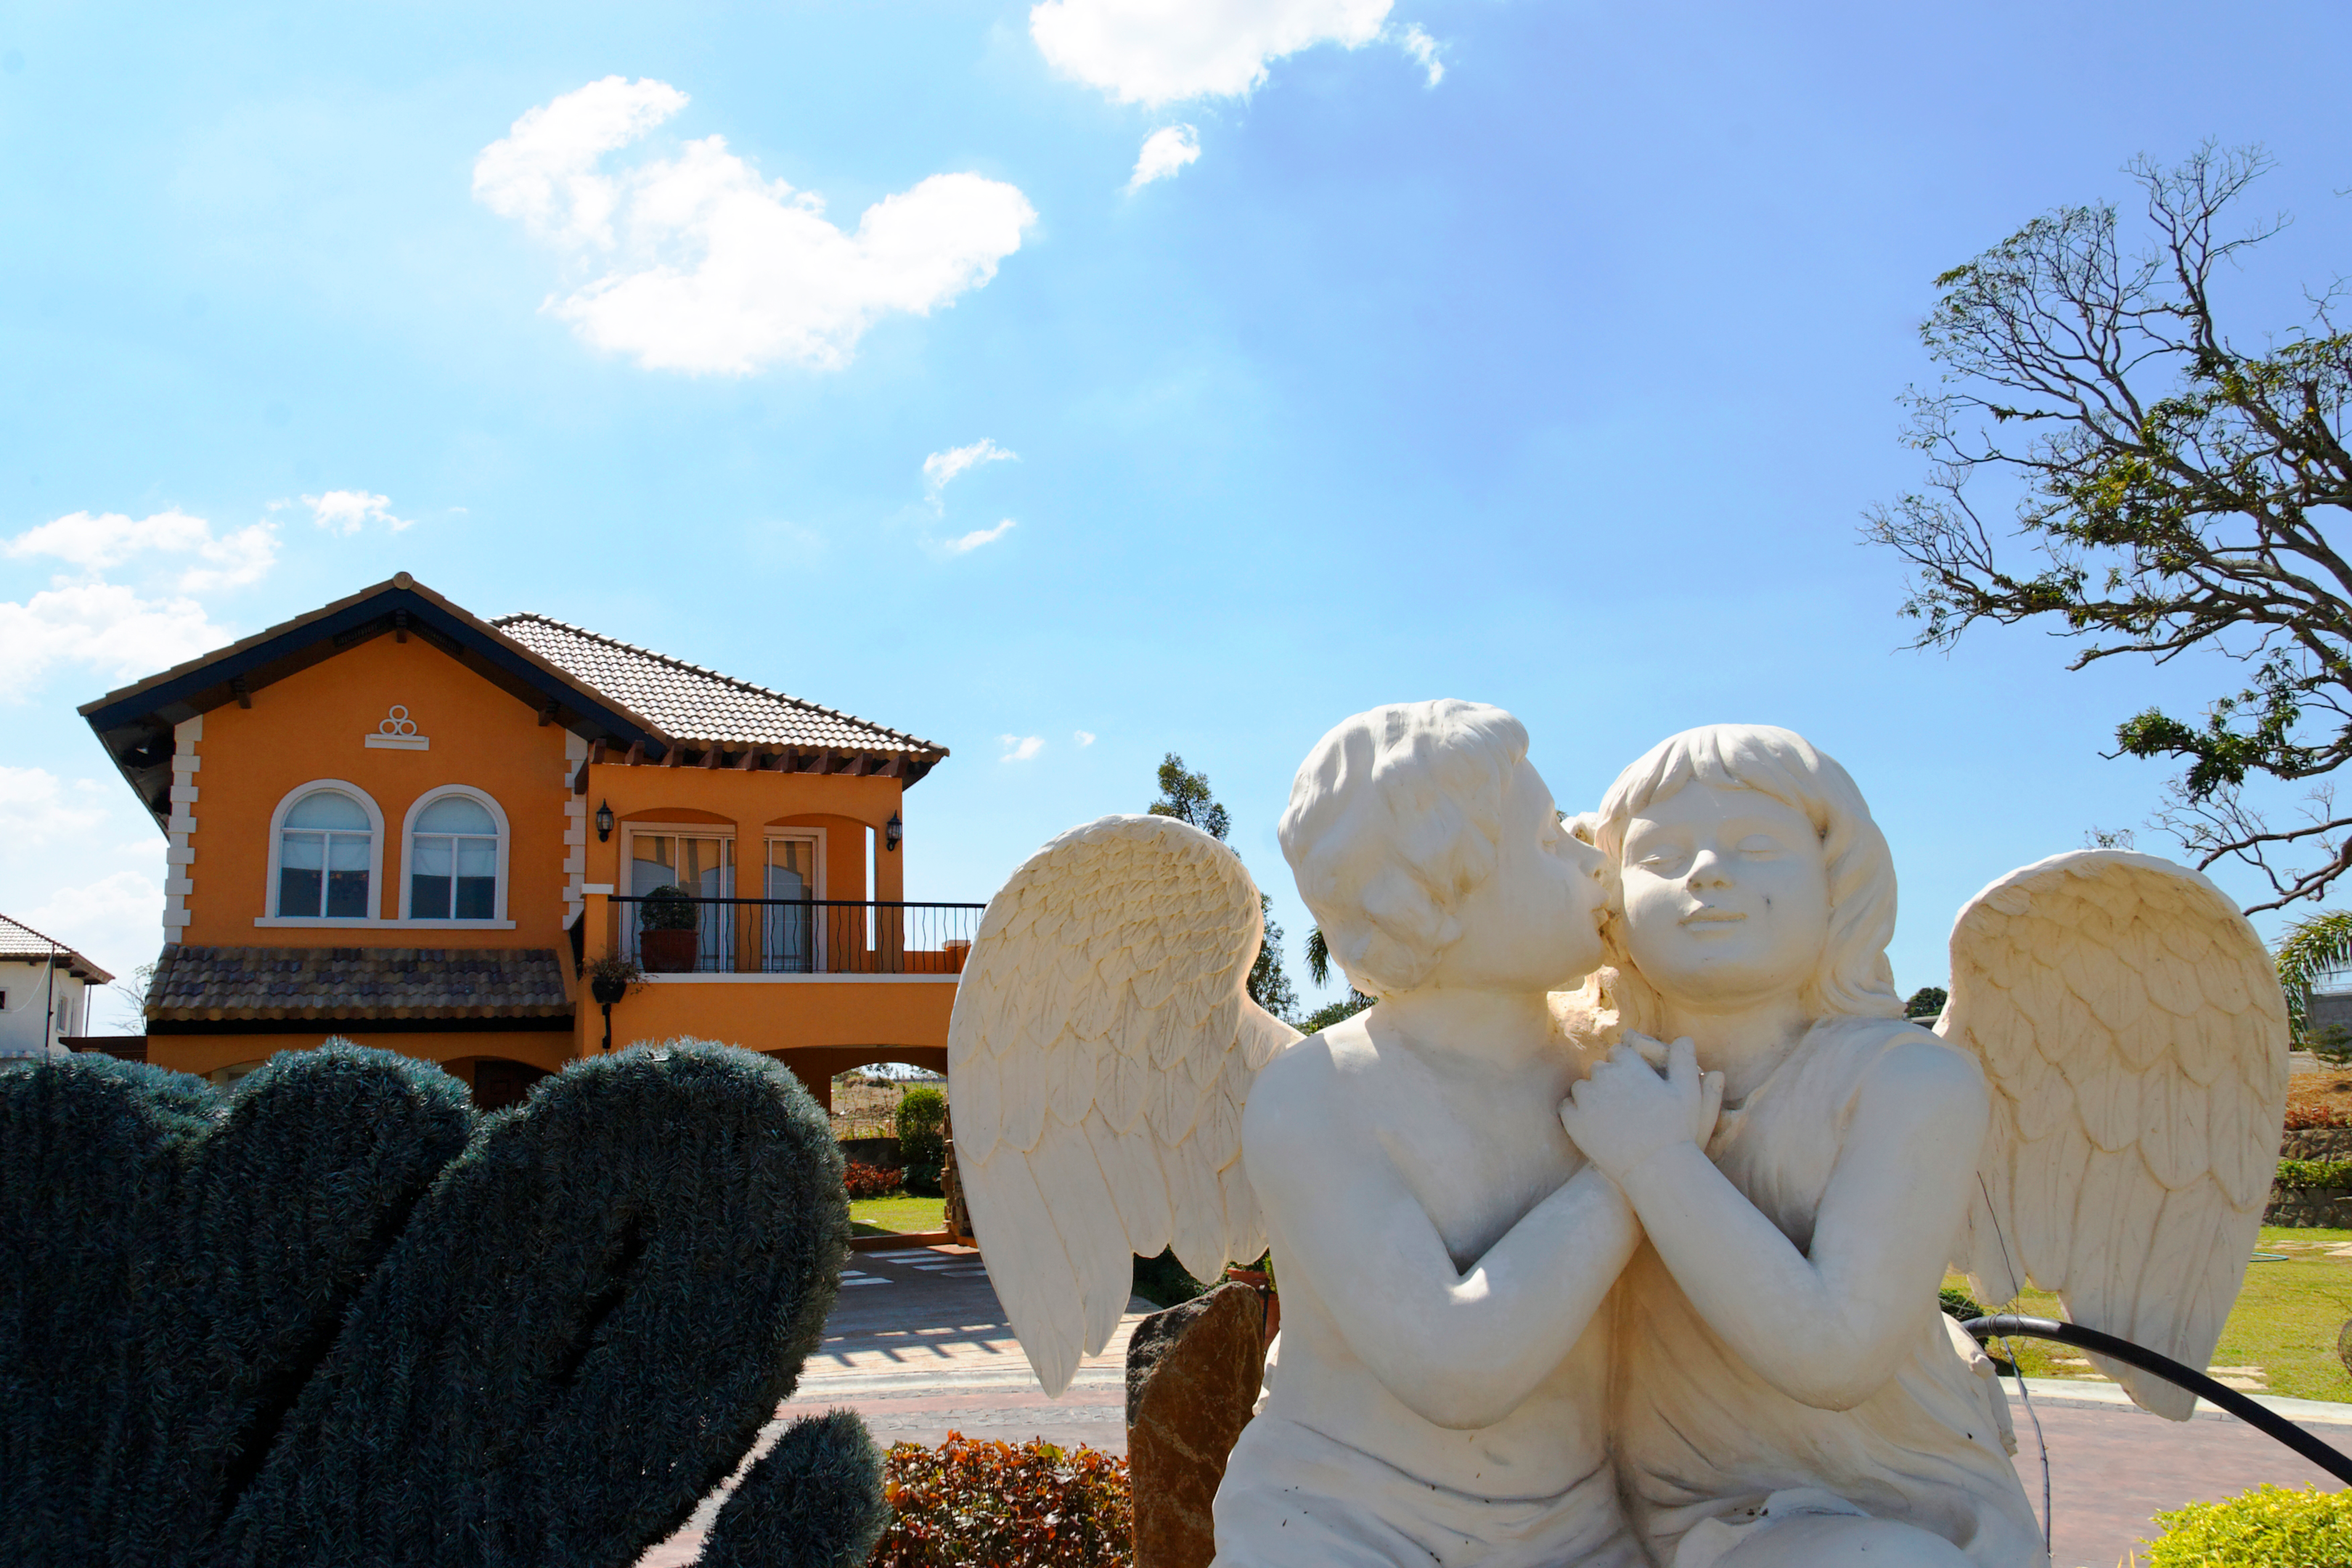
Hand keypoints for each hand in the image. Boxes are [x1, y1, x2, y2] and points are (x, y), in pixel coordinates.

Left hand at [1559, 1036, 1724, 1181]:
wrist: (1655, 1167)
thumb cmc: (1675, 1128)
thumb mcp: (1688, 1092)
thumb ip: (1683, 1061)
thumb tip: (1684, 1037)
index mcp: (1628, 1063)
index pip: (1618, 1053)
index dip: (1626, 1068)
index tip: (1635, 1085)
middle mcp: (1603, 1075)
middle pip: (1599, 1069)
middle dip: (1609, 1081)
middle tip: (1624, 1104)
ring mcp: (1585, 1098)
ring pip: (1582, 1087)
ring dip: (1591, 1097)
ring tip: (1609, 1117)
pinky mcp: (1573, 1120)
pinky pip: (1567, 1107)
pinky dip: (1577, 1113)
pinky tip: (1592, 1125)